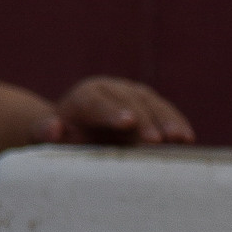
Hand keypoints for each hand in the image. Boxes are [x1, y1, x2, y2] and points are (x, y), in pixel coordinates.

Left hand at [51, 76, 195, 147]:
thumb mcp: (44, 137)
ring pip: (152, 104)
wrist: (77, 135)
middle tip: (156, 140)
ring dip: (167, 121)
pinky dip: (177, 124)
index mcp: (83, 97)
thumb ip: (44, 132)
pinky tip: (188, 138)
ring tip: (180, 138)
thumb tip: (55, 128)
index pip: (97, 101)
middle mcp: (110, 90)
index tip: (127, 124)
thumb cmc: (61, 140)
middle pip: (129, 102)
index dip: (112, 112)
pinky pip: (165, 113)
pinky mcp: (149, 107)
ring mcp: (132, 97)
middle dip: (145, 120)